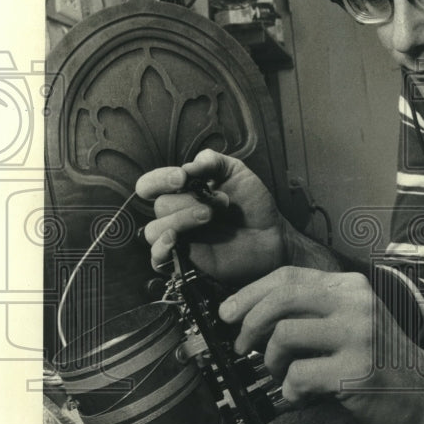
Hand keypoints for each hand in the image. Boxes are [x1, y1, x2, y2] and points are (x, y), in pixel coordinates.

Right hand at [135, 150, 284, 284]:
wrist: (272, 235)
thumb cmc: (253, 204)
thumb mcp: (236, 172)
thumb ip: (212, 161)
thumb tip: (189, 165)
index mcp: (183, 192)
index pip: (151, 185)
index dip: (159, 179)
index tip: (182, 178)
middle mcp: (177, 214)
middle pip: (160, 206)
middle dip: (188, 201)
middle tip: (221, 203)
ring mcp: (180, 239)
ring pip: (154, 231)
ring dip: (179, 221)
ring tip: (208, 217)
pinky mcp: (185, 262)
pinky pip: (157, 260)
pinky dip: (160, 250)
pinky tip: (176, 241)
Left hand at [218, 266, 423, 423]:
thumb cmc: (383, 362)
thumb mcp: (352, 322)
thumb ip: (313, 313)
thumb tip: (254, 317)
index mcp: (350, 287)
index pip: (287, 277)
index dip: (248, 294)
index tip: (227, 313)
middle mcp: (355, 304)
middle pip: (280, 298)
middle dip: (249, 323)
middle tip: (242, 347)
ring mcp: (357, 336)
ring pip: (283, 336)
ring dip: (271, 362)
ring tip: (281, 376)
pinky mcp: (355, 372)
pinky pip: (299, 376)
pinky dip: (290, 392)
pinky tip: (301, 397)